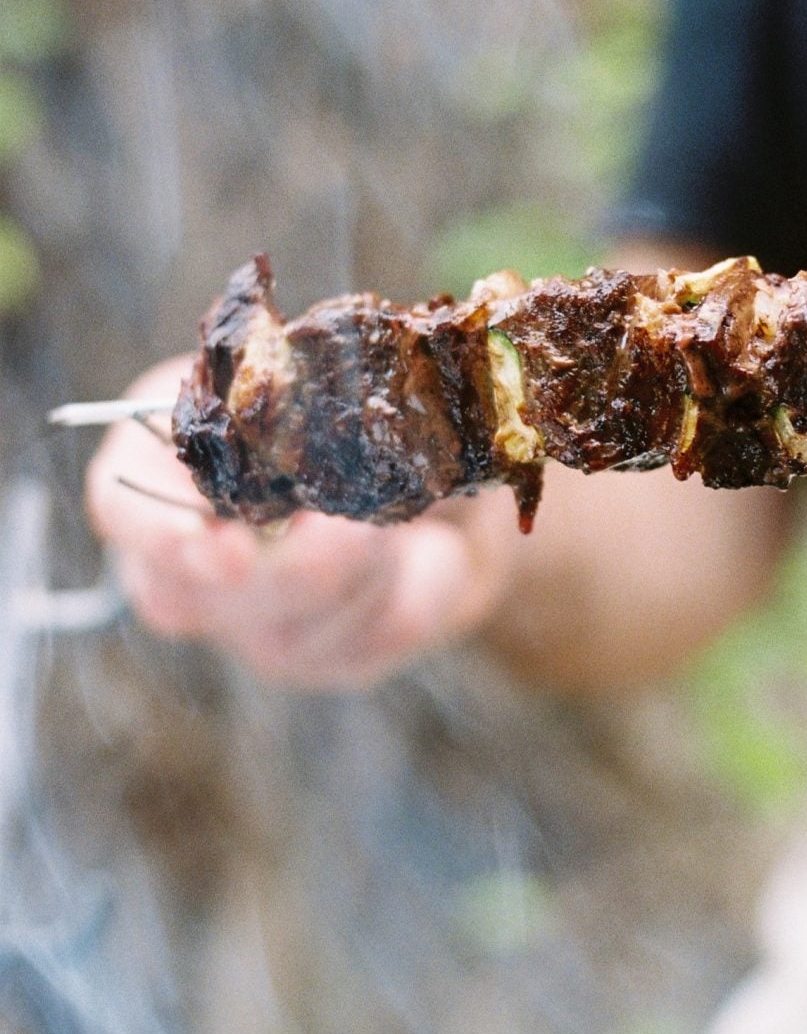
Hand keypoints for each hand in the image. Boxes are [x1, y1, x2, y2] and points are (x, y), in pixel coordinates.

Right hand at [86, 358, 517, 688]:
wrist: (457, 463)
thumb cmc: (380, 402)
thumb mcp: (350, 374)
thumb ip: (318, 392)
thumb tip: (320, 420)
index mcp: (173, 457)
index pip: (120, 507)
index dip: (155, 531)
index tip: (219, 540)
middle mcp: (196, 554)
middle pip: (187, 598)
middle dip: (283, 572)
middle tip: (353, 533)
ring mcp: (256, 620)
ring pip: (282, 638)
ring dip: (361, 577)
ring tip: (407, 522)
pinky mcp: (330, 658)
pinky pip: (359, 650)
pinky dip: (412, 597)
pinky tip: (435, 554)